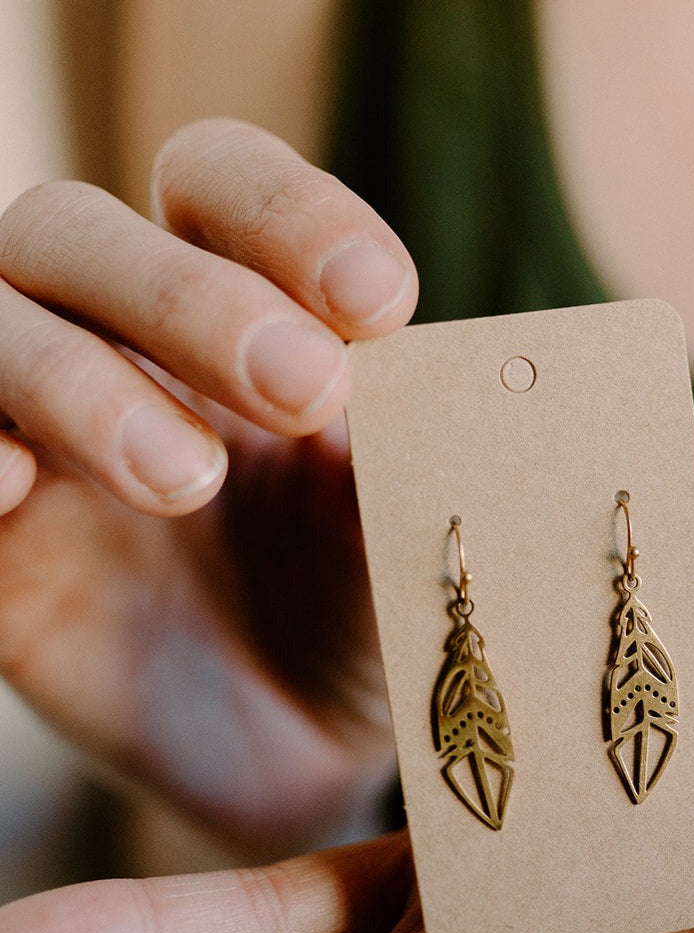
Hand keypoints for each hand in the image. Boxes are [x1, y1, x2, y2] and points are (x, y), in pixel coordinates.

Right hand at [0, 119, 417, 850]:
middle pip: (77, 231)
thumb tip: (414, 362)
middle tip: (305, 389)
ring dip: (74, 380)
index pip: (217, 186)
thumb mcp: (400, 520)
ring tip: (185, 479)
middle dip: (186, 298)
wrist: (315, 745)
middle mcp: (115, 346)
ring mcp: (34, 437)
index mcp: (234, 309)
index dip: (285, 212)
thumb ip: (393, 435)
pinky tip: (8, 485)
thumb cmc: (373, 605)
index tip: (380, 302)